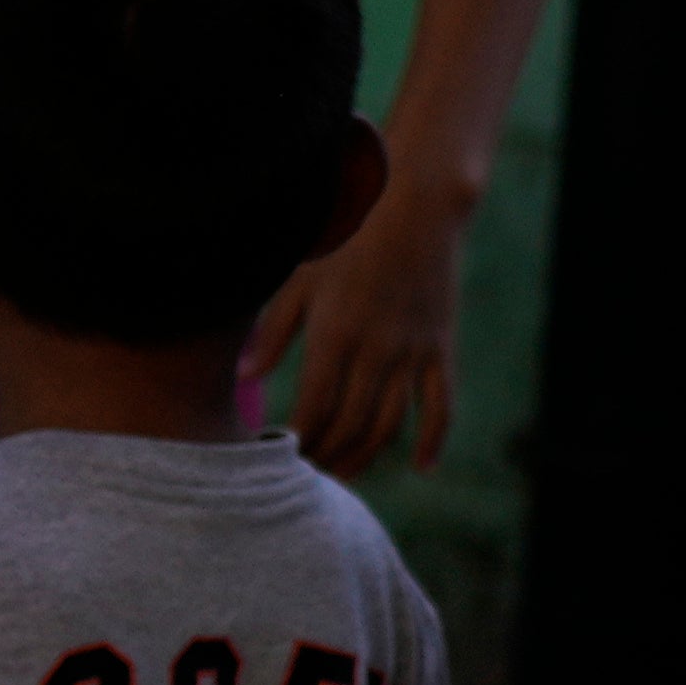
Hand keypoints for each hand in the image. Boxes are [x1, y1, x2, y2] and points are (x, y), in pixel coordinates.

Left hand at [250, 187, 465, 472]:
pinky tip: (420, 466)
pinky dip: (433, 440)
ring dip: (367, 456)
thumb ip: (272, 331)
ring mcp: (413, 353)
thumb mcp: (298, 278)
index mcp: (336, 335)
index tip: (277, 459)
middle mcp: (378, 351)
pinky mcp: (441, 349)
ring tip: (342, 475)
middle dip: (326, 454)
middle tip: (303, 475)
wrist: (415, 210)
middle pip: (351, 424)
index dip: (299, 440)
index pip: (314, 408)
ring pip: (391, 424)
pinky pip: (442, 405)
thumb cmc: (344, 238)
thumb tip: (243, 377)